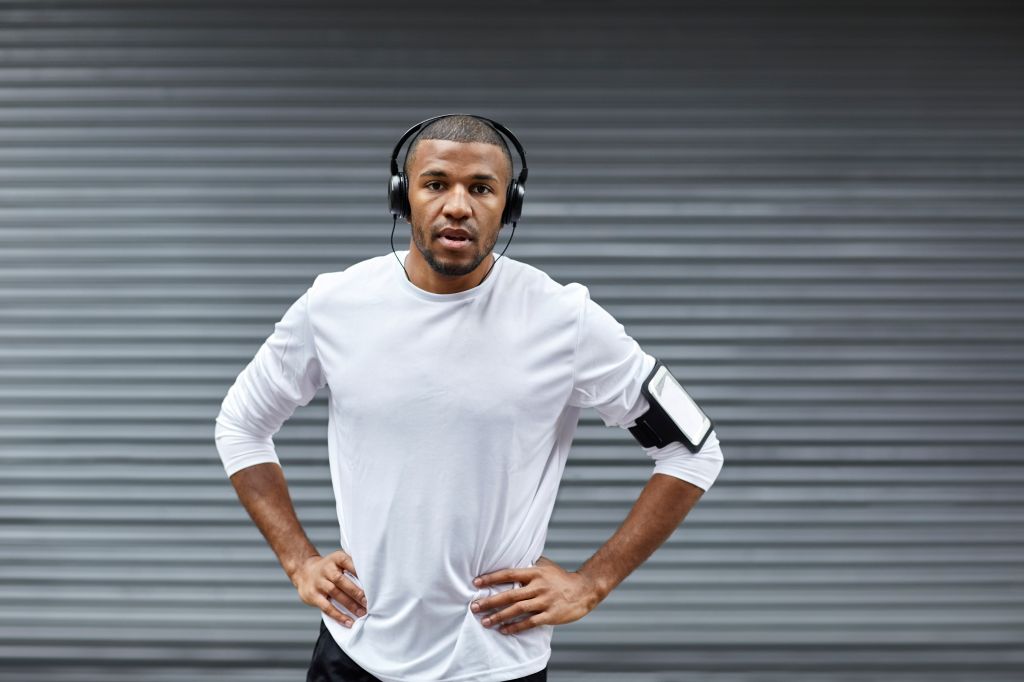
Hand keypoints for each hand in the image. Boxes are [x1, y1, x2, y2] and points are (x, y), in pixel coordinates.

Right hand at [290, 550, 367, 627]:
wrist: (304, 572)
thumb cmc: (330, 569)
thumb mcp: (340, 561)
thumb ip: (354, 565)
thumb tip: (376, 576)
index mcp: (337, 558)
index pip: (350, 563)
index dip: (360, 573)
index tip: (372, 584)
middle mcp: (326, 569)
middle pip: (342, 581)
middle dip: (356, 593)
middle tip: (368, 603)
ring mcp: (319, 582)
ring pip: (335, 594)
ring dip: (350, 605)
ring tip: (362, 613)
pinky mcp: (313, 596)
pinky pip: (327, 607)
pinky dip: (338, 616)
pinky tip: (349, 622)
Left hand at [470, 555, 603, 635]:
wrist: (584, 589)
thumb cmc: (561, 578)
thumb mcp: (546, 566)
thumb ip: (529, 566)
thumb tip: (511, 561)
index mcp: (535, 572)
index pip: (509, 574)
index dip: (492, 578)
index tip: (476, 583)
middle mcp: (538, 586)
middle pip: (510, 594)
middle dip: (490, 601)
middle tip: (474, 607)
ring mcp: (545, 601)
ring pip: (517, 609)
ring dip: (499, 616)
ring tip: (485, 622)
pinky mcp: (551, 615)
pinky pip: (530, 622)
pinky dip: (516, 627)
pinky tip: (504, 630)